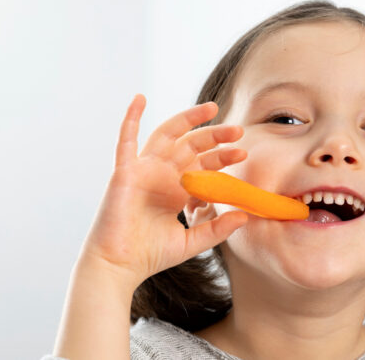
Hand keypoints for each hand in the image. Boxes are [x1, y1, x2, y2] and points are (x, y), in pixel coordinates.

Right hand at [79, 94, 247, 289]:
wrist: (119, 266)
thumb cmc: (150, 255)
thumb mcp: (192, 241)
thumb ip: (217, 228)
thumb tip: (245, 215)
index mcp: (177, 190)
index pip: (203, 164)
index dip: (222, 157)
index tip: (243, 154)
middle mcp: (162, 175)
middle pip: (191, 145)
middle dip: (215, 136)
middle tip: (238, 129)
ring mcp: (143, 170)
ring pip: (167, 135)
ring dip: (187, 119)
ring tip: (210, 107)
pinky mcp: (124, 172)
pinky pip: (126, 140)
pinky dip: (131, 118)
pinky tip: (140, 98)